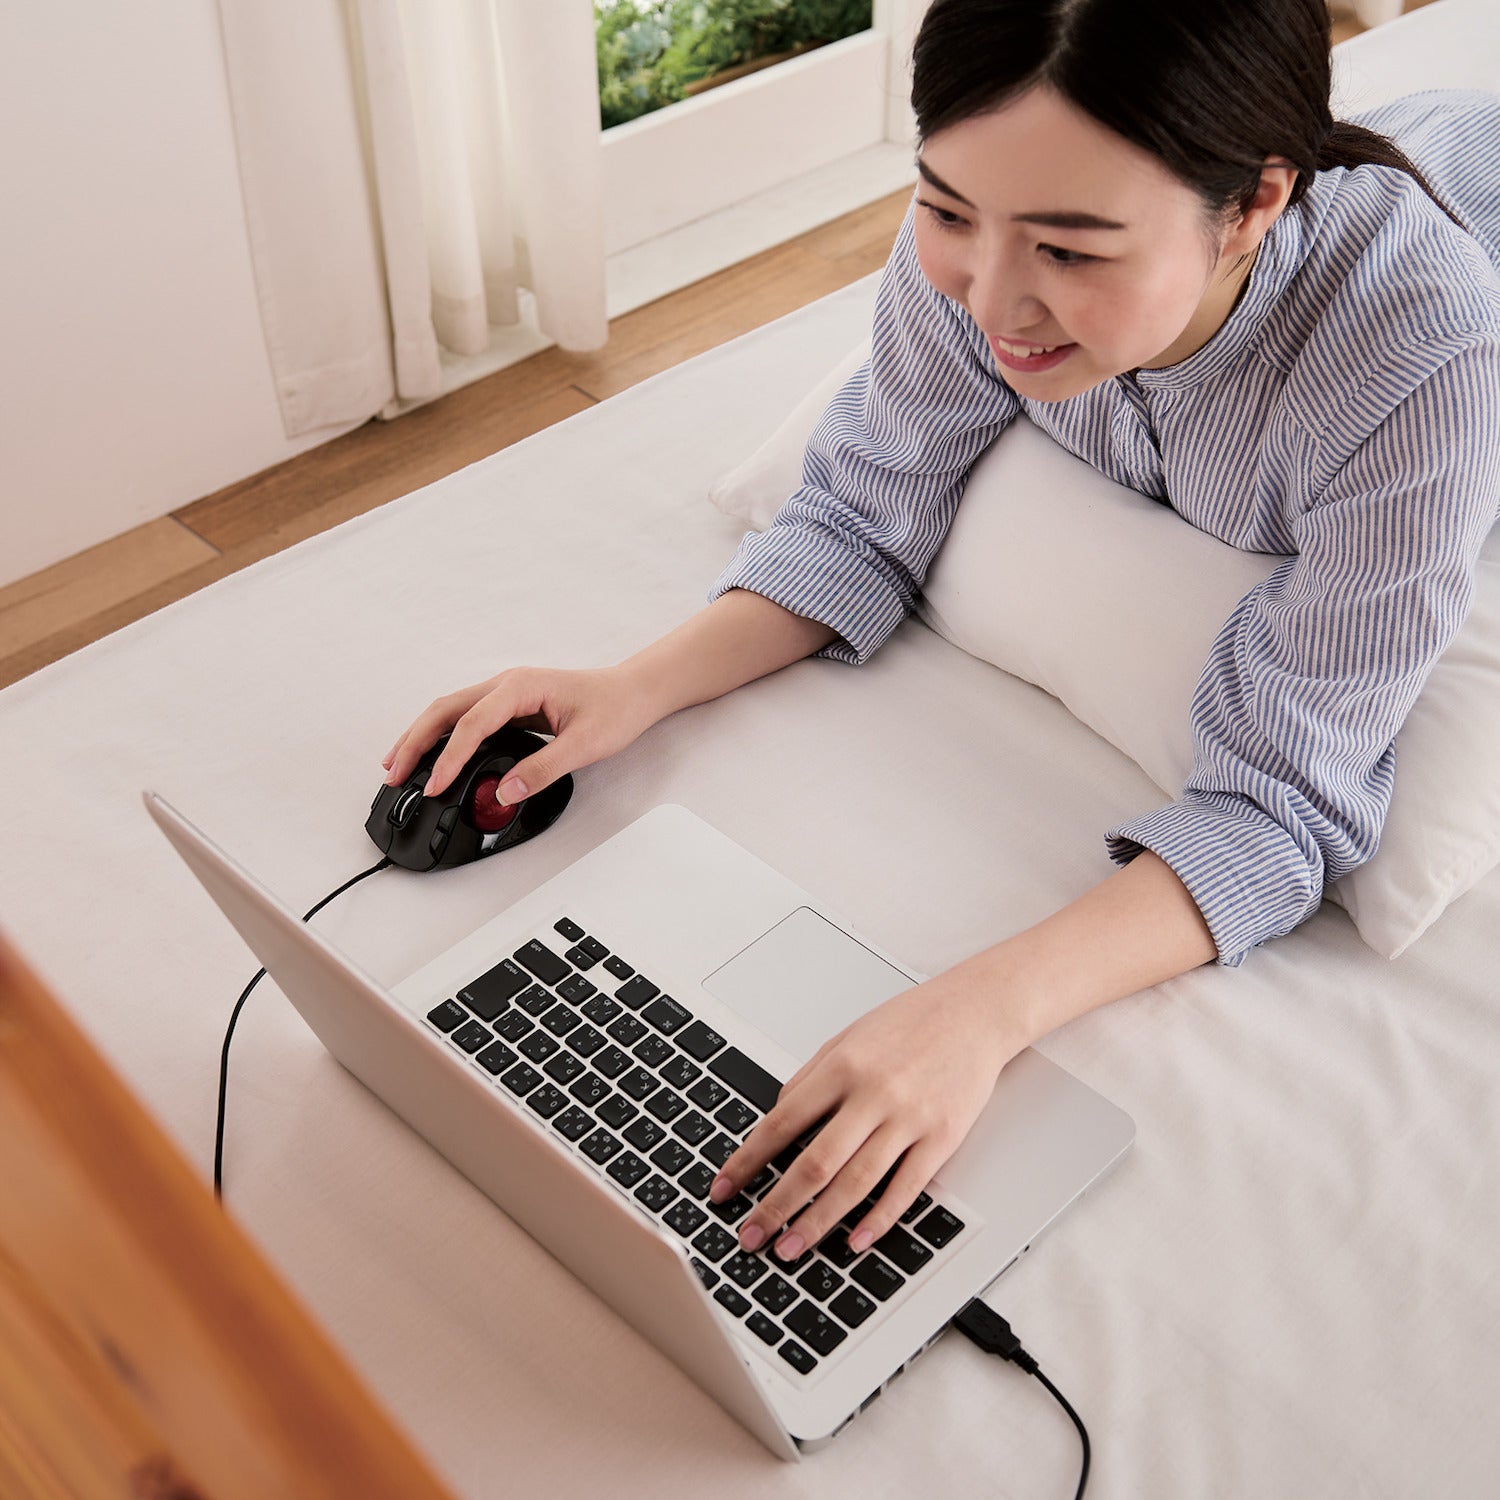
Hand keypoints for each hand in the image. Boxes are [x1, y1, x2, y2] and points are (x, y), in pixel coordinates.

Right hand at [382, 664, 658, 802]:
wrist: (634, 692)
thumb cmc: (615, 709)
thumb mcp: (584, 745)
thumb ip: (543, 769)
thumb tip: (505, 791)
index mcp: (520, 686)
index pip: (472, 723)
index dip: (449, 758)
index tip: (434, 785)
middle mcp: (506, 684)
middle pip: (445, 710)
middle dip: (415, 742)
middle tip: (395, 775)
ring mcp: (506, 692)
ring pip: (450, 711)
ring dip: (422, 737)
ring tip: (397, 766)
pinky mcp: (509, 705)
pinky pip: (465, 718)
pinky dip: (442, 736)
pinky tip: (432, 755)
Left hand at [708, 967, 1018, 1263]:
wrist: (974, 1012)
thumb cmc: (910, 1023)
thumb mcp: (847, 1038)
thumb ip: (810, 1079)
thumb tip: (776, 1119)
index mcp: (842, 1067)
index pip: (781, 1122)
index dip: (747, 1161)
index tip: (724, 1189)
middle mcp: (873, 1093)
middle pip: (814, 1162)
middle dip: (776, 1206)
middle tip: (751, 1236)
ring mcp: (909, 1118)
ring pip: (855, 1183)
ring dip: (818, 1223)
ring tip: (791, 1249)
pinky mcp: (942, 1138)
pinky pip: (905, 1189)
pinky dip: (878, 1221)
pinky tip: (854, 1242)